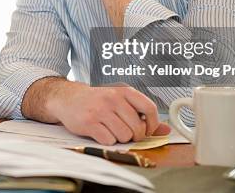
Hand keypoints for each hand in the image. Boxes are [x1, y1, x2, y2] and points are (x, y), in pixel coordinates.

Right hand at [48, 82, 169, 144]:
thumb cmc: (97, 101)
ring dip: (119, 138)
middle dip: (133, 135)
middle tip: (124, 131)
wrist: (68, 98)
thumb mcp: (120, 102)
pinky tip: (100, 132)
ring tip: (110, 130)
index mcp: (124, 92)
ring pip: (124, 136)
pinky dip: (107, 141)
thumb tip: (166, 130)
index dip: (152, 124)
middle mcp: (113, 99)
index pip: (149, 108)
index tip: (145, 129)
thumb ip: (143, 115)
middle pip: (137, 128)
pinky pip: (109, 140)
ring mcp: (100, 110)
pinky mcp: (89, 122)